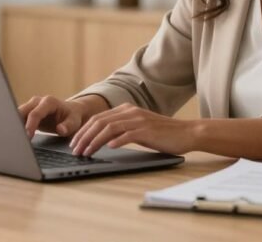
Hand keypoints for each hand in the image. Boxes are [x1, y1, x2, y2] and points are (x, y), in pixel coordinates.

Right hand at [18, 95, 90, 138]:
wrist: (70, 112)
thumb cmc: (72, 117)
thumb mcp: (74, 122)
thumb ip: (68, 126)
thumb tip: (60, 129)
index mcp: (49, 102)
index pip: (35, 113)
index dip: (30, 125)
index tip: (27, 136)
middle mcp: (37, 101)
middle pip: (21, 112)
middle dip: (16, 125)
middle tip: (15, 139)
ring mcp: (30, 106)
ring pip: (16, 115)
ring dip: (14, 126)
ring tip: (12, 139)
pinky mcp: (27, 113)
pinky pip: (18, 119)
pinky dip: (15, 127)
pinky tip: (14, 137)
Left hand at [70, 103, 197, 156]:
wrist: (187, 132)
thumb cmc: (163, 134)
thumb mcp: (139, 129)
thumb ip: (122, 130)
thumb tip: (103, 140)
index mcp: (127, 109)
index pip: (98, 118)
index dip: (83, 130)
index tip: (75, 143)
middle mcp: (131, 112)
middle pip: (99, 122)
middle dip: (84, 136)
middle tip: (75, 150)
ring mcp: (139, 120)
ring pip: (109, 128)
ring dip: (94, 141)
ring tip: (86, 152)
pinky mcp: (147, 130)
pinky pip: (127, 134)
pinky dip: (116, 141)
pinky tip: (109, 149)